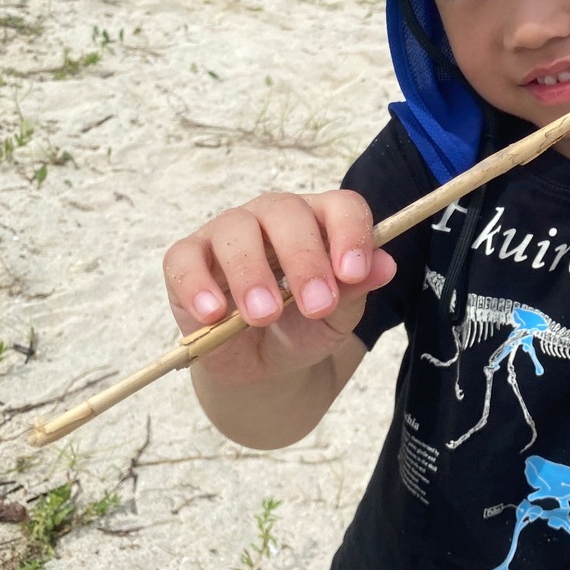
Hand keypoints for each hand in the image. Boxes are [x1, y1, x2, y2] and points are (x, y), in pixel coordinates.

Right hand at [162, 190, 395, 384]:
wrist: (263, 363)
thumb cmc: (305, 327)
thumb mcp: (337, 317)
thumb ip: (356, 290)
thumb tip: (385, 266)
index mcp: (320, 221)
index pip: (341, 206)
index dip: (350, 234)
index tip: (353, 274)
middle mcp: (274, 217)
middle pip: (286, 212)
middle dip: (303, 259)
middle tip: (316, 305)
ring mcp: (227, 233)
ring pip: (235, 229)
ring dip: (251, 273)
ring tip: (264, 316)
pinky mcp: (187, 259)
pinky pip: (184, 259)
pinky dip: (197, 285)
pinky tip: (214, 313)